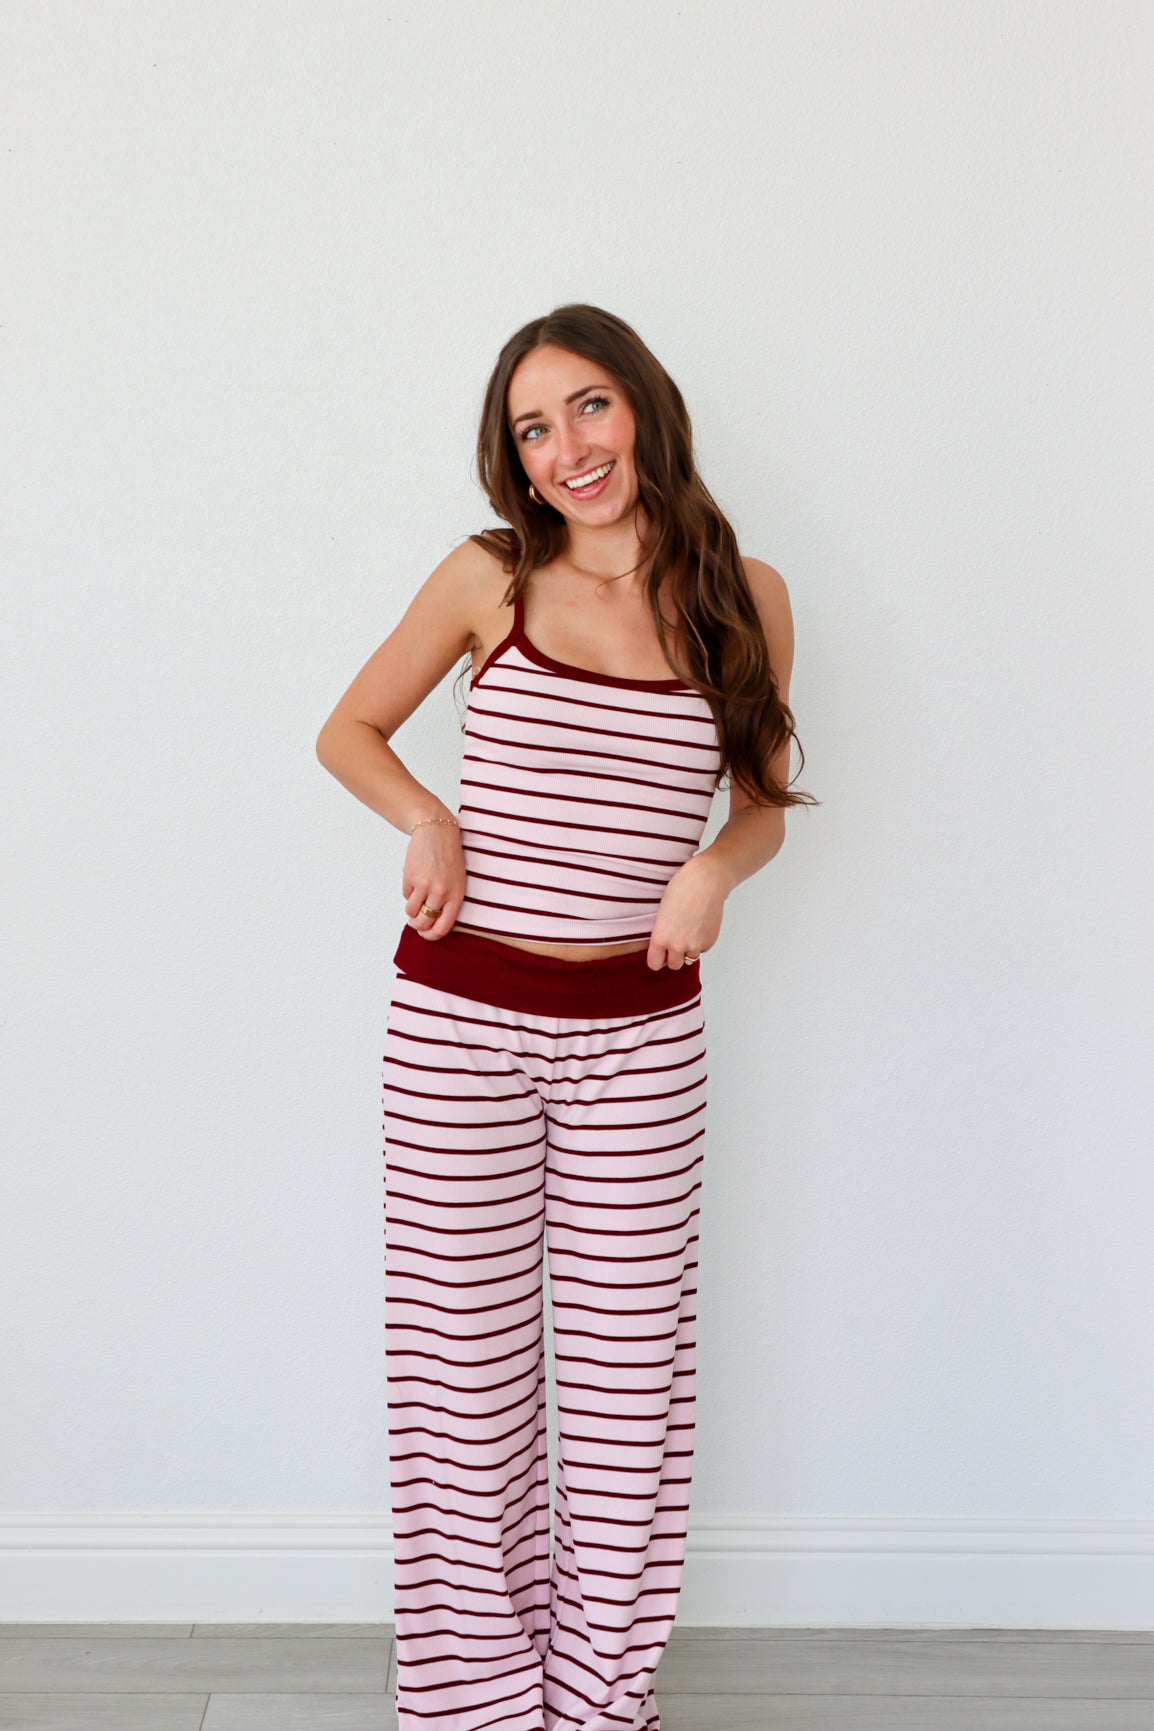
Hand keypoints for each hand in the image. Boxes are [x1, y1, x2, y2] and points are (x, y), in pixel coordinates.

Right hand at [402, 818, 465, 940]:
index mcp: (457, 895)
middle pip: (424, 923)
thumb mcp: (457, 880)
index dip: (432, 936)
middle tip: (415, 921)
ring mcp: (425, 884)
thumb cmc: (449, 859)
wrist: (436, 830)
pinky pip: (406, 895)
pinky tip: (416, 878)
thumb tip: (431, 924)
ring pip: (411, 911)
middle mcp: (441, 892)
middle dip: (417, 925)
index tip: (426, 935)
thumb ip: (448, 901)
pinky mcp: (410, 876)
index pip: (444, 927)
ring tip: (416, 898)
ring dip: (411, 910)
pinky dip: (408, 892)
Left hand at [646, 851, 729, 970]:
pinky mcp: (710, 941)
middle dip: (673, 956)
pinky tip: (700, 924)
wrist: (706, 880)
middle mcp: (677, 945)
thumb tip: (665, 950)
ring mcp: (695, 944)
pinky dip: (701, 942)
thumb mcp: (661, 913)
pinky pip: (702, 949)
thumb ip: (662, 934)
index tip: (660, 953)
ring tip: (688, 930)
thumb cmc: (681, 889)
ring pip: (689, 959)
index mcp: (660, 937)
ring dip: (688, 949)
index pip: (654, 964)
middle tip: (675, 942)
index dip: (657, 959)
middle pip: (673, 965)